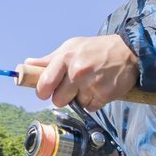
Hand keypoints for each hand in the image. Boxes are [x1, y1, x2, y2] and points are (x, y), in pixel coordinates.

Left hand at [16, 35, 138, 111]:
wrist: (129, 51)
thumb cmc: (95, 49)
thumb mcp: (71, 47)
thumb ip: (48, 60)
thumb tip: (26, 65)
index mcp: (65, 58)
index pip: (44, 84)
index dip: (42, 91)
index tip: (44, 92)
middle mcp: (77, 71)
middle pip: (58, 100)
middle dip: (63, 96)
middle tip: (72, 86)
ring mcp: (92, 83)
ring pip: (75, 104)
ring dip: (80, 98)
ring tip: (89, 83)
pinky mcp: (105, 94)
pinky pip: (90, 108)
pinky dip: (93, 101)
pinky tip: (99, 88)